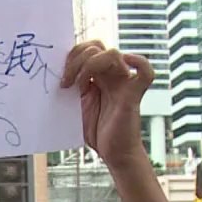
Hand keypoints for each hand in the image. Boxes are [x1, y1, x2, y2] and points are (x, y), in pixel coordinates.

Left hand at [60, 41, 153, 167]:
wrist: (113, 154)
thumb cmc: (97, 133)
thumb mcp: (77, 106)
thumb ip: (73, 88)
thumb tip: (55, 73)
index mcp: (97, 76)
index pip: (87, 49)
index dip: (72, 56)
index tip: (60, 76)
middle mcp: (112, 75)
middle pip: (97, 46)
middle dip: (76, 59)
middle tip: (65, 81)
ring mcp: (124, 83)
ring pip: (112, 53)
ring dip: (89, 64)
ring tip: (78, 85)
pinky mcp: (134, 95)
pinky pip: (146, 71)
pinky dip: (138, 62)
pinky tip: (124, 67)